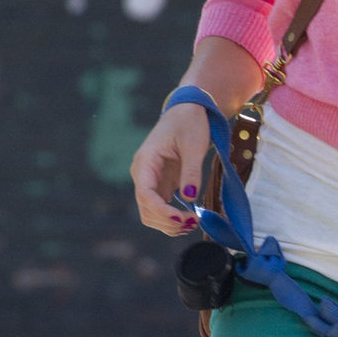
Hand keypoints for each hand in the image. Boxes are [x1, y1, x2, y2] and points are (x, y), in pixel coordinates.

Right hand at [132, 104, 210, 236]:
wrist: (188, 112)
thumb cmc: (190, 123)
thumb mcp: (194, 145)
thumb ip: (191, 171)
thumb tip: (189, 197)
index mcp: (145, 162)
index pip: (145, 194)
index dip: (161, 211)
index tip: (180, 219)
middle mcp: (143, 174)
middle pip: (146, 209)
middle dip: (167, 221)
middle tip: (194, 222)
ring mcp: (151, 181)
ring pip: (152, 214)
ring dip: (170, 224)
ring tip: (194, 223)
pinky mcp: (161, 185)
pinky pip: (162, 209)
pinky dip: (174, 219)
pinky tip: (190, 220)